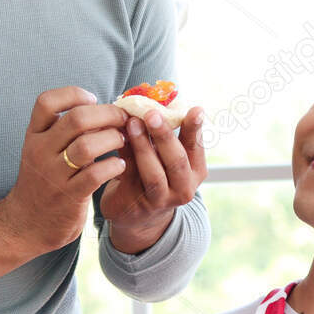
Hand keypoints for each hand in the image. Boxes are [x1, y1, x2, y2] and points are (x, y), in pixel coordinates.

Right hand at [0, 87, 127, 254]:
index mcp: (34, 136)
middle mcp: (40, 152)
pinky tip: (120, 165)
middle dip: (107, 114)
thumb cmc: (43, 183)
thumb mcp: (42, 152)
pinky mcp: (69, 196)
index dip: (73, 94)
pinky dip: (113, 165)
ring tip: (122, 141)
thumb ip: (63, 133)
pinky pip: (95, 174)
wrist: (25, 225)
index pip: (46, 102)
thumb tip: (101, 109)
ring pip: (88, 145)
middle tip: (122, 119)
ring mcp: (53, 175)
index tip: (93, 99)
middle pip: (76, 119)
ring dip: (113, 139)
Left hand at [99, 106, 207, 252]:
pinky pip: (129, 178)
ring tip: (132, 124)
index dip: (195, 129)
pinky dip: (124, 157)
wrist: (136, 214)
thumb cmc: (152, 174)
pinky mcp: (135, 203)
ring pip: (154, 174)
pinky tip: (116, 139)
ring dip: (142, 147)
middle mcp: (183, 188)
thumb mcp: (165, 156)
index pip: (196, 147)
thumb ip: (162, 134)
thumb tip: (149, 99)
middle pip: (177, 161)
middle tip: (152, 113)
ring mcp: (160, 199)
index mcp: (195, 171)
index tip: (195, 109)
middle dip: (164, 136)